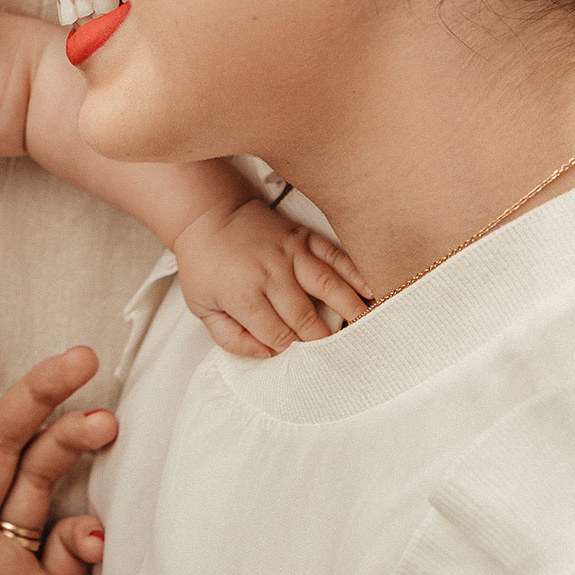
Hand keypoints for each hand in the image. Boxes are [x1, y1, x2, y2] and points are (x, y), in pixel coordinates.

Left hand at [171, 197, 372, 356]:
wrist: (207, 214)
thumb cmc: (205, 264)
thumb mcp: (202, 306)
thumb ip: (230, 338)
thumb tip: (267, 355)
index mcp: (244, 295)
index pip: (278, 335)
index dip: (292, 351)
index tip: (305, 360)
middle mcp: (271, 275)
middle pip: (306, 318)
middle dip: (325, 341)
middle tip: (346, 357)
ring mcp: (290, 254)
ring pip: (329, 287)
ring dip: (351, 310)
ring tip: (369, 329)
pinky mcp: (303, 237)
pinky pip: (336, 256)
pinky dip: (356, 273)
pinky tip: (372, 289)